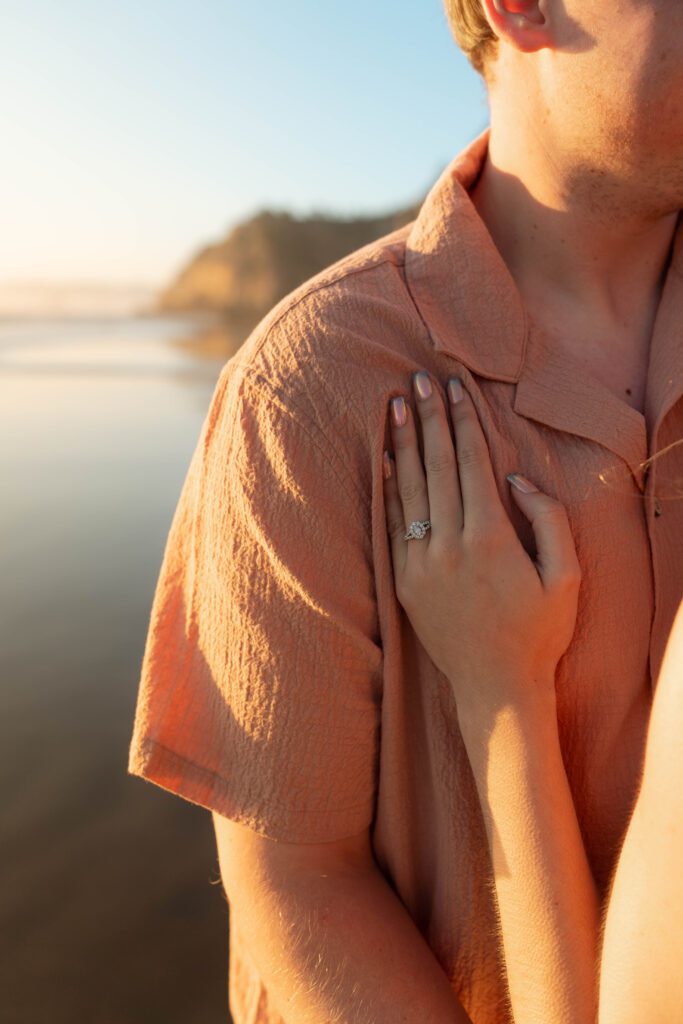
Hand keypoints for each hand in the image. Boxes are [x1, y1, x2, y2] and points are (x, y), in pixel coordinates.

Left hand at [382, 371, 580, 715]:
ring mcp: (421, 562)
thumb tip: (516, 478)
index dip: (463, 421)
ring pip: (410, 488)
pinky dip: (388, 488)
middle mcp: (450, 544)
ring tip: (395, 405)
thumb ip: (548, 519)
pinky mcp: (403, 580)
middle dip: (428, 418)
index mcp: (491, 537)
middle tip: (418, 380)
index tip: (454, 387)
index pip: (472, 463)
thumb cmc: (538, 632)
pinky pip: (392, 523)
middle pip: (437, 465)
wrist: (495, 686)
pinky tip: (385, 460)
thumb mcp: (566, 576)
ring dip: (403, 443)